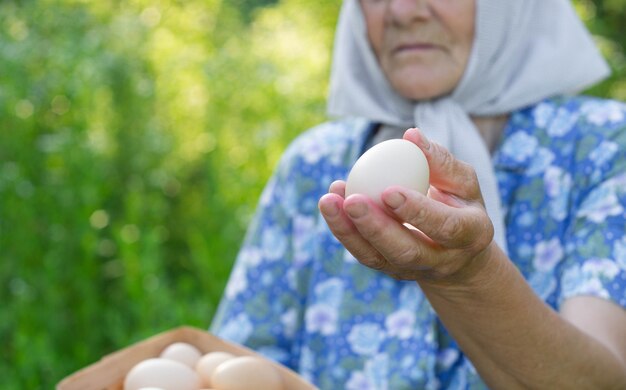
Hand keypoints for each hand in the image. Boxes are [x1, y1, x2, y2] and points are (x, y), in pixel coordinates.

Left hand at [318, 128, 495, 284]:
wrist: (455, 251)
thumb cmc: (460, 203)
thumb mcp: (463, 181)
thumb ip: (441, 160)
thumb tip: (410, 135)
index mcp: (471, 234)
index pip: (445, 226)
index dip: (417, 211)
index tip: (389, 190)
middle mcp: (442, 259)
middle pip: (406, 251)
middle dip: (376, 227)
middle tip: (352, 200)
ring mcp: (412, 270)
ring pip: (377, 258)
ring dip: (349, 230)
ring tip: (329, 200)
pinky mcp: (388, 269)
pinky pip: (362, 253)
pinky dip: (343, 229)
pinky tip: (331, 203)